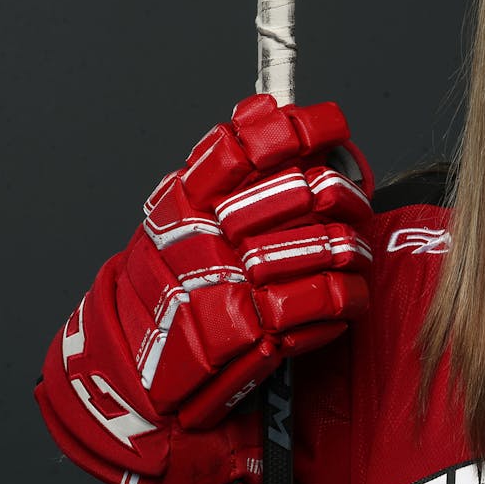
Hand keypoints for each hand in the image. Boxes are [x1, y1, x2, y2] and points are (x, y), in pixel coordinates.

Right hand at [36, 95, 374, 483]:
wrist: (131, 371)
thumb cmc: (164, 289)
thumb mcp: (175, 219)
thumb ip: (219, 171)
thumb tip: (268, 112)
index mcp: (186, 201)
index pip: (247, 145)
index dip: (300, 129)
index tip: (331, 126)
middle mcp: (209, 237)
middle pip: (308, 193)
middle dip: (344, 197)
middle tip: (350, 206)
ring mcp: (234, 285)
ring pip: (329, 247)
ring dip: (353, 252)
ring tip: (352, 257)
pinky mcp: (258, 333)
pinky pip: (328, 303)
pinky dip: (348, 299)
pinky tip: (343, 299)